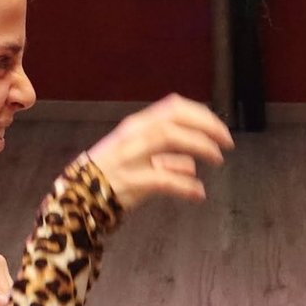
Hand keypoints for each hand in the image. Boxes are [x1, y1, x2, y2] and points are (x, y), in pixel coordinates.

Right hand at [87, 95, 232, 209]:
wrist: (78, 198)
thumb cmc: (112, 175)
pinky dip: (186, 185)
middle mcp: (133, 135)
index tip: (220, 129)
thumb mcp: (136, 153)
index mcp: (136, 125)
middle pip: (174, 120)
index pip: (173, 107)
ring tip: (217, 159)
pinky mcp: (130, 182)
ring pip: (169, 139)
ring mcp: (130, 157)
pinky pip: (164, 179)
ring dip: (199, 147)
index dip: (202, 115)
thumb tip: (191, 162)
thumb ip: (164, 152)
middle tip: (227, 143)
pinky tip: (198, 193)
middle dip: (205, 127)